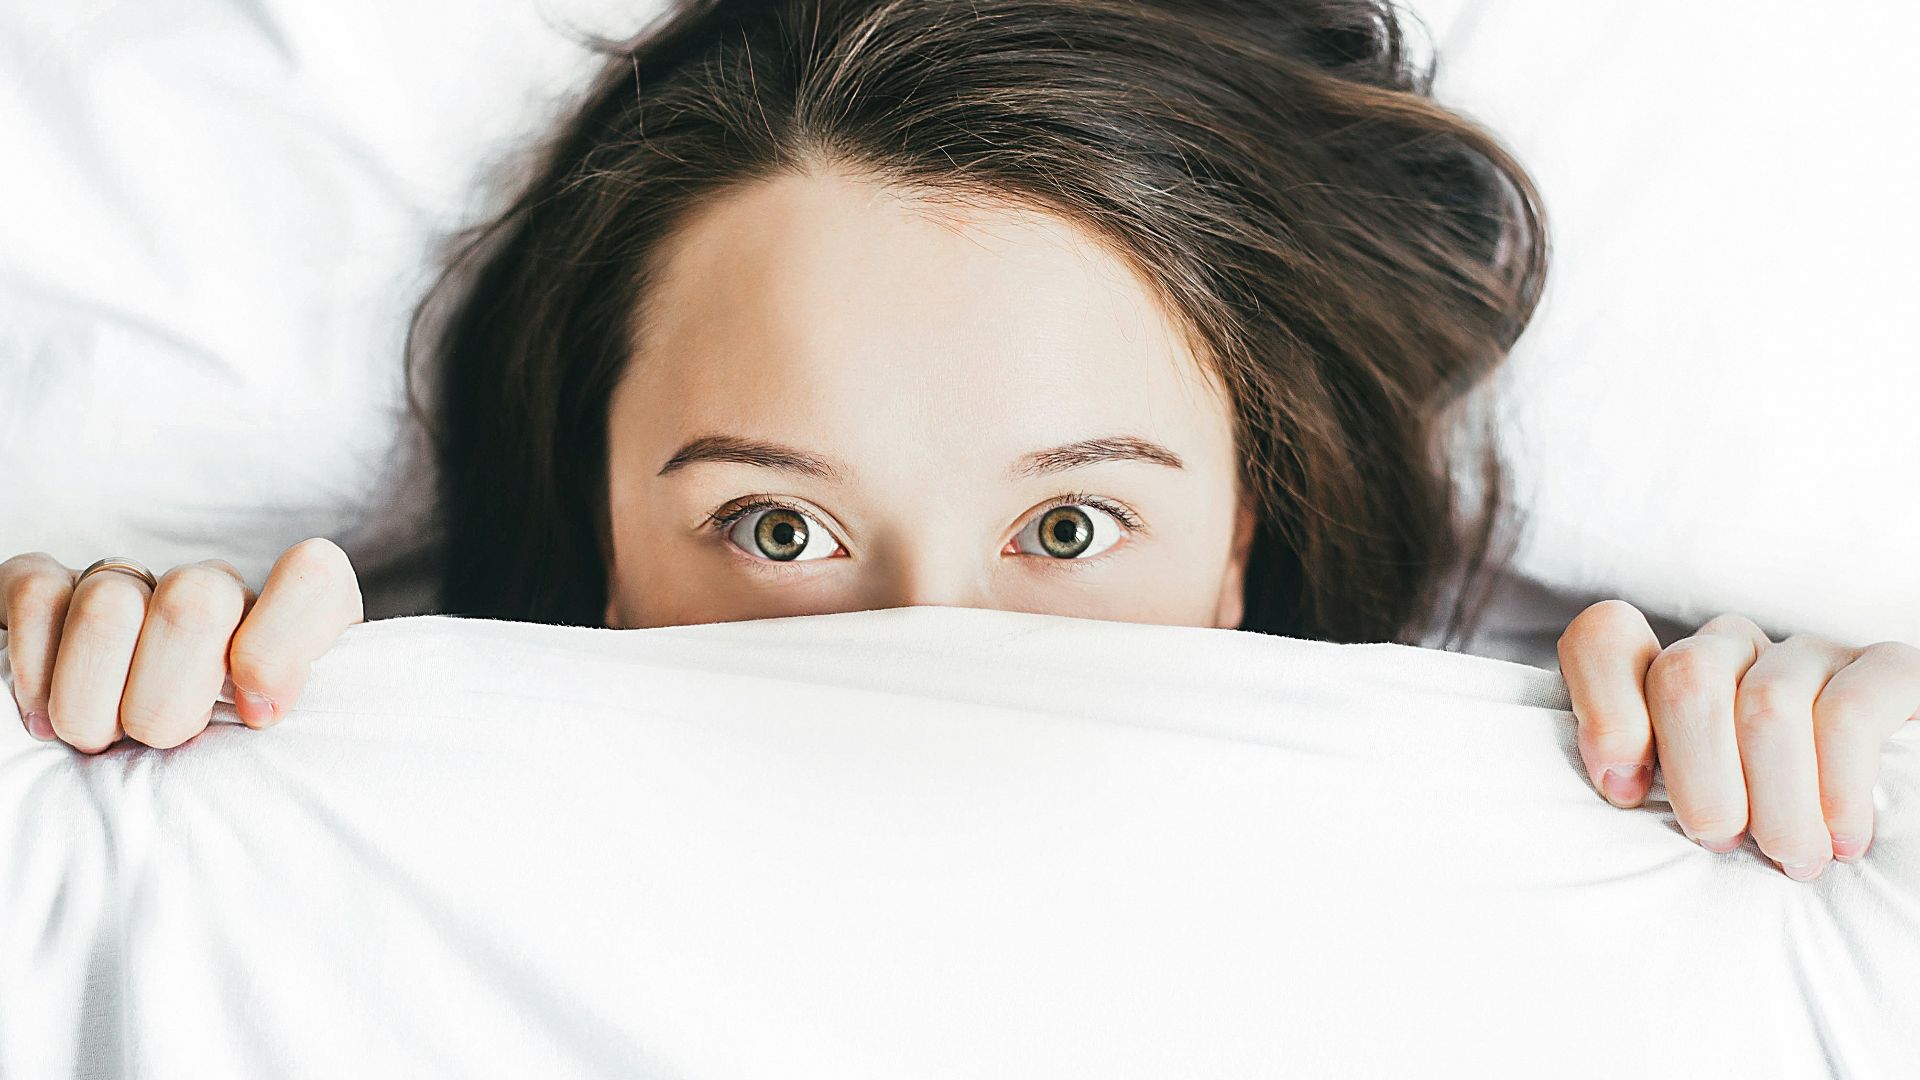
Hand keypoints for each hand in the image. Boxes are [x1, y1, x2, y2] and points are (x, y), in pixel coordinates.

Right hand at [2, 538, 364, 751]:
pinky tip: (44, 718)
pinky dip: (35, 670)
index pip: (312, 578)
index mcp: (292, 622)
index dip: (280, 646)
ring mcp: (133, 583)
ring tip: (102, 740)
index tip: (257, 715)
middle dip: (167, 701)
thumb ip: (295, 730)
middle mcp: (215, 591)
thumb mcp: (284, 757)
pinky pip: (37, 596)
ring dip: (94, 701)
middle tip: (161, 743)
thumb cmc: (230, 768)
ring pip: (110, 605)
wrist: (138, 764)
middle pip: (195, 604)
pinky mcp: (53, 589)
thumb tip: (261, 710)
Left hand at [1557, 600, 1919, 880]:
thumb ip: (1638, 786)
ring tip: (1792, 857)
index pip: (1605, 638)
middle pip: (1685, 677)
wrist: (1886, 837)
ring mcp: (1808, 654)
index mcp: (1667, 674)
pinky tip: (1843, 838)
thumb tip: (1619, 788)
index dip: (1604, 708)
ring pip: (1766, 705)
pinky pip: (1848, 714)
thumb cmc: (1760, 836)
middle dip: (1698, 776)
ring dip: (1775, 802)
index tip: (1625, 791)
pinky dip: (1838, 787)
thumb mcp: (1687, 812)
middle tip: (1721, 840)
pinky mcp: (1887, 670)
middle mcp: (1733, 649)